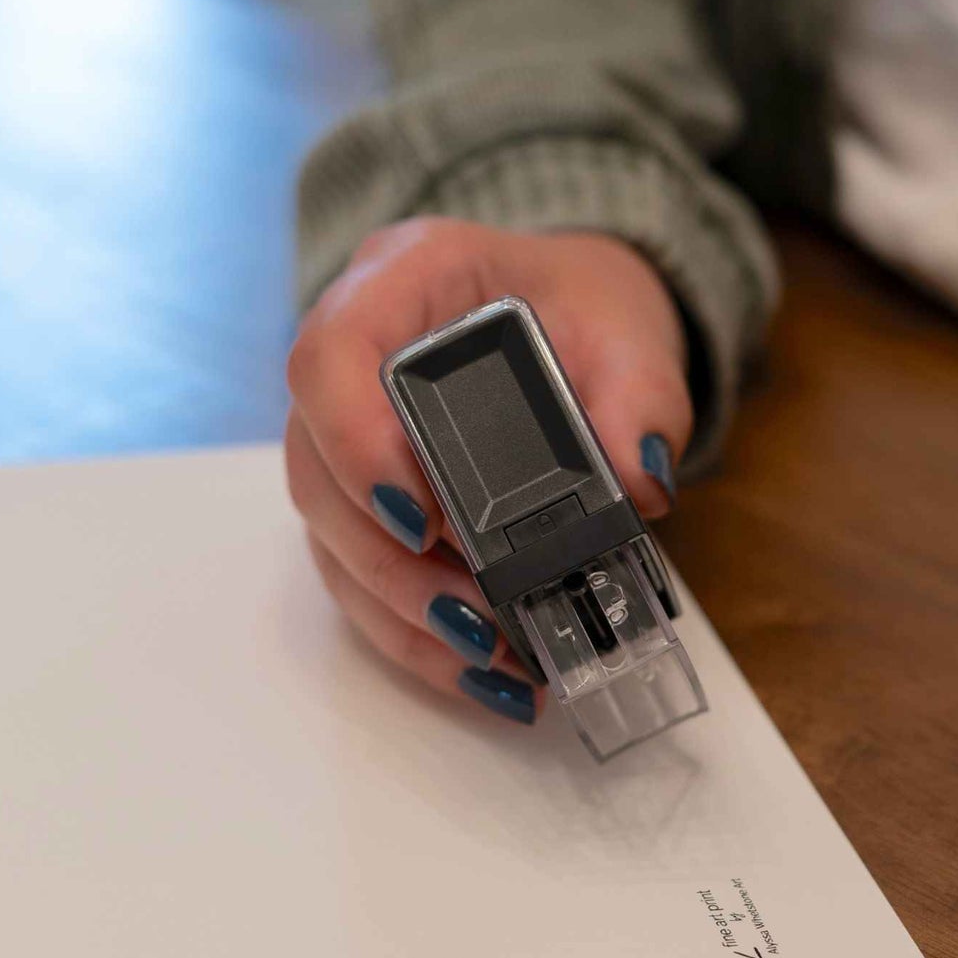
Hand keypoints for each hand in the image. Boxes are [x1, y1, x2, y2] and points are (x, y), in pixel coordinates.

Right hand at [285, 217, 691, 725]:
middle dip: (389, 562)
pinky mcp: (365, 504)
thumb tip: (639, 484)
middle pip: (316, 471)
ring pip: (331, 540)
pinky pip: (363, 580)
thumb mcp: (628, 329)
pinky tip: (485, 676)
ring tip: (490, 662)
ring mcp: (344, 437)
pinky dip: (417, 637)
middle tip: (473, 618)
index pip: (331, 356)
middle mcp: (349, 362)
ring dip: (402, 615)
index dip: (357, 443)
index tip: (421, 516)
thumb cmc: (582, 306)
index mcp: (399, 281)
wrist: (573, 316)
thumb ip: (640, 395)